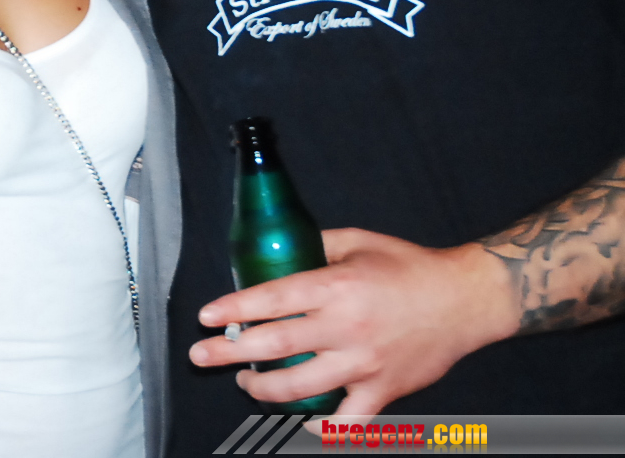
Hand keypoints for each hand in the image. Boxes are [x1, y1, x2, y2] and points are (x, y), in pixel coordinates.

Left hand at [191, 228, 517, 418]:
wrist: (466, 299)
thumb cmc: (411, 267)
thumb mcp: (357, 241)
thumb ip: (315, 244)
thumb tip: (279, 248)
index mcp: (336, 287)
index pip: (271, 300)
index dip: (233, 309)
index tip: (205, 317)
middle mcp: (346, 327)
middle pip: (274, 346)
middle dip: (228, 352)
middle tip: (201, 355)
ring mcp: (365, 363)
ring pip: (301, 387)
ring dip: (263, 388)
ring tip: (245, 382)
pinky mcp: (384, 390)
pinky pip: (348, 420)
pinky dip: (323, 426)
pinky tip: (303, 421)